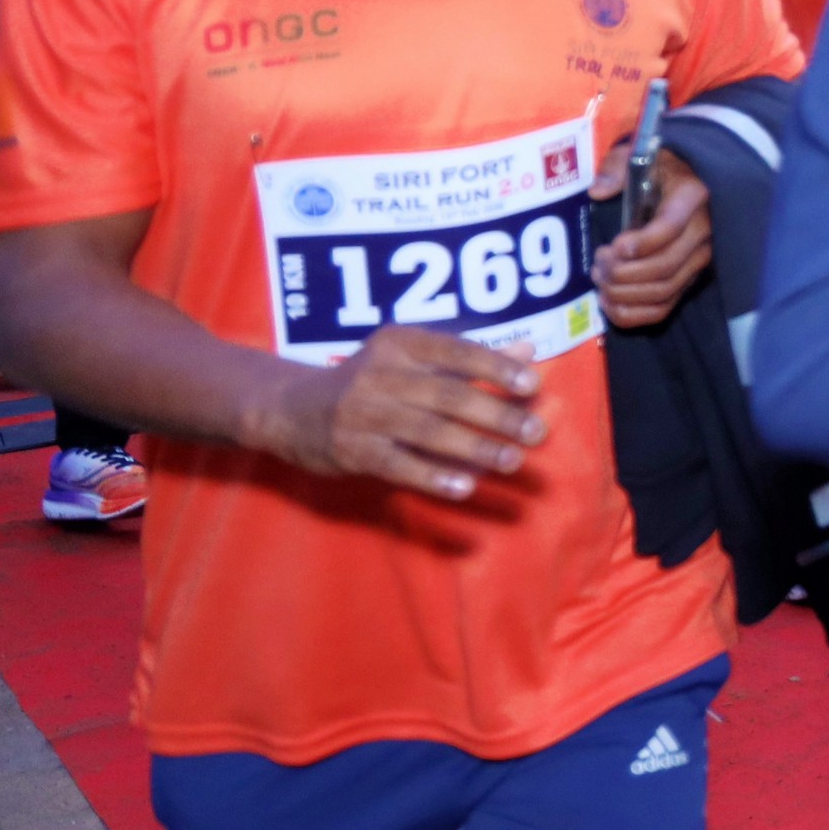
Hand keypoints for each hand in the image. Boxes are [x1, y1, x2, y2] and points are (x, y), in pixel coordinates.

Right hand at [259, 322, 549, 501]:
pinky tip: (466, 486)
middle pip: (447, 395)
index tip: (533, 386)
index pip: (456, 351)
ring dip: (474, 448)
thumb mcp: (413, 358)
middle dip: (496, 414)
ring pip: (427, 431)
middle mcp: (379, 374)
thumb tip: (529, 350)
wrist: (291, 409)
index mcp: (400, 343)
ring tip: (512, 461)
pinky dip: (433, 475)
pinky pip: (398, 464)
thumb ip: (470, 358)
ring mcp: (362, 413)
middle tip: (537, 433)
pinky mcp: (350, 450)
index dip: (496, 367)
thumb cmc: (370, 380)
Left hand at [597, 150, 709, 327]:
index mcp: (693, 196)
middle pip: (665, 265)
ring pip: (664, 290)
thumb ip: (617, 167)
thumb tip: (598, 192)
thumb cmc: (660, 166)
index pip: (671, 227)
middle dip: (623, 272)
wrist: (690, 179)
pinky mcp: (690, 278)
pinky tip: (609, 304)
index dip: (642, 243)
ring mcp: (699, 259)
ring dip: (624, 292)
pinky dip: (634, 314)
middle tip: (598, 263)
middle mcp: (703, 232)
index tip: (614, 246)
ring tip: (600, 278)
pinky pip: (664, 307)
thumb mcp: (638, 154)